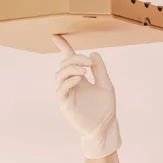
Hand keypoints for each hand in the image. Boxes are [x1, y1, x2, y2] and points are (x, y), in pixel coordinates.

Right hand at [52, 34, 120, 158]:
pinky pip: (62, 89)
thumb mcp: (106, 85)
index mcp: (80, 77)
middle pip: (64, 64)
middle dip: (75, 59)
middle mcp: (71, 84)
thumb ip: (100, 70)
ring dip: (71, 69)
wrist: (105, 127)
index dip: (63, 47)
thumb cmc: (105, 108)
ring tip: (84, 71)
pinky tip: (80, 79)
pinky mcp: (66, 104)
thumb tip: (94, 54)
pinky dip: (69, 81)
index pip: (69, 60)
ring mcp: (67, 94)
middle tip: (89, 63)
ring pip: (59, 75)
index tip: (56, 35)